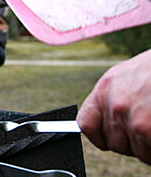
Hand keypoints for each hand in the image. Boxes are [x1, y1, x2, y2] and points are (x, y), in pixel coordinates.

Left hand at [77, 49, 150, 164]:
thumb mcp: (130, 76)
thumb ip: (118, 97)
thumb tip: (111, 121)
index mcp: (106, 88)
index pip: (87, 124)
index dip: (100, 136)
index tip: (108, 140)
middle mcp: (113, 103)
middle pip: (115, 143)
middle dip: (134, 141)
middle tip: (150, 127)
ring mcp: (130, 119)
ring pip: (137, 151)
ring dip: (149, 145)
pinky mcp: (146, 130)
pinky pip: (149, 154)